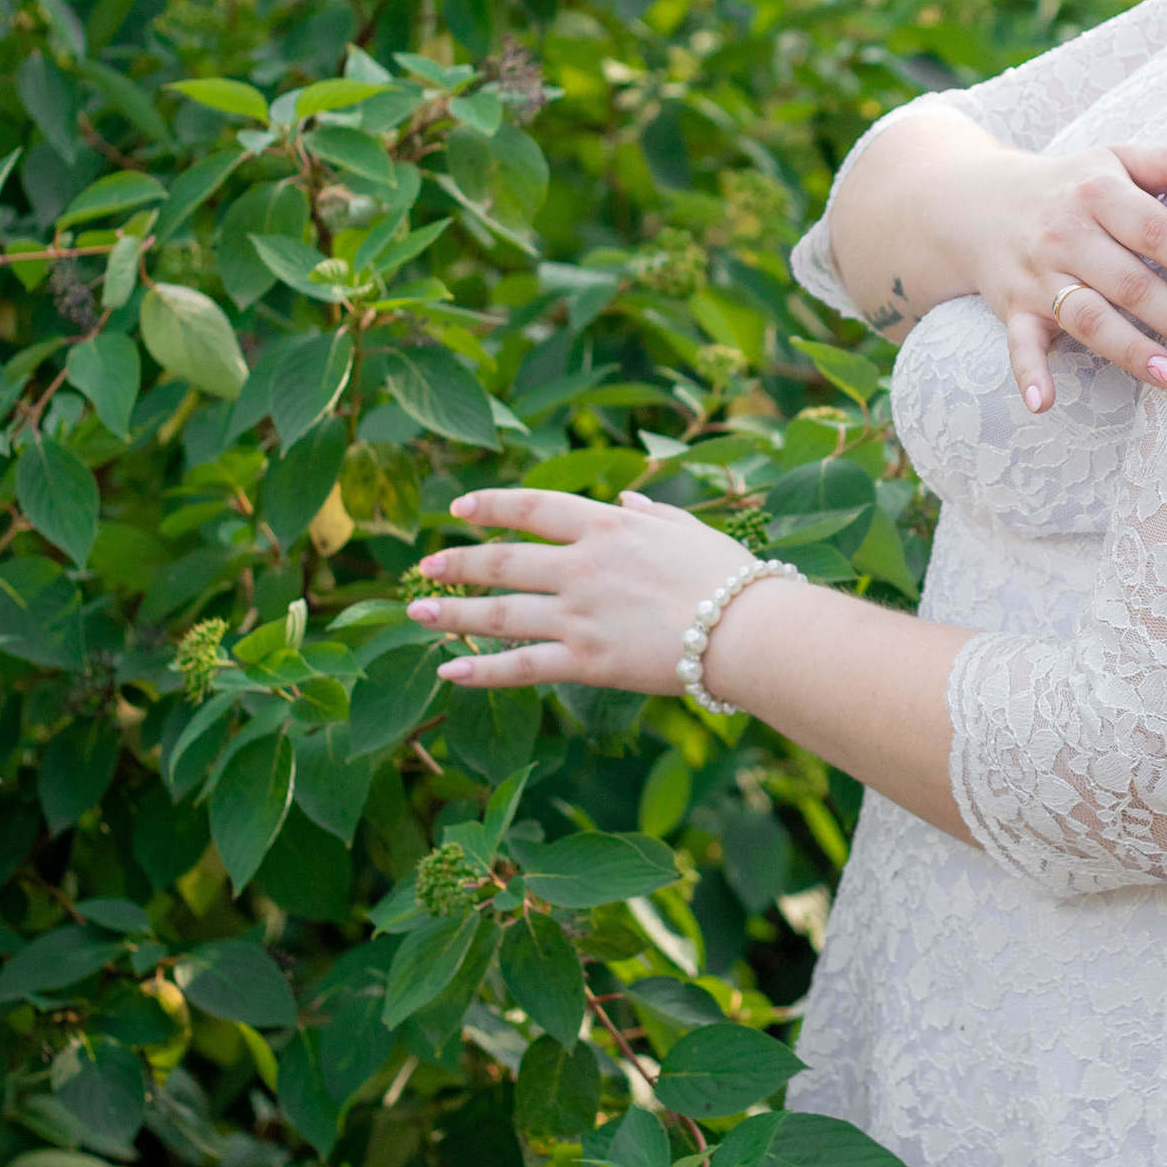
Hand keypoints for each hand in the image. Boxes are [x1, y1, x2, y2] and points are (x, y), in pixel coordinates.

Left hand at [408, 487, 744, 692]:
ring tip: (417, 612)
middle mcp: (583, 565)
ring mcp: (580, 614)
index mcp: (608, 525)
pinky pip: (521, 666)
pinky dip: (481, 668)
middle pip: (503, 560)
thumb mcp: (690, 530)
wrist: (749, 630)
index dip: (491, 505)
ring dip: (452, 611)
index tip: (459, 509)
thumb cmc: (733, 578)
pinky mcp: (586, 661)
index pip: (533, 508)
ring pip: (500, 611)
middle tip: (427, 564)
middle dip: (459, 561)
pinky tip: (448, 669)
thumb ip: (652, 512)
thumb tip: (627, 497)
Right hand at [963, 139, 1166, 412]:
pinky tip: (1044, 403)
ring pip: (1087, 317)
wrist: (976, 200)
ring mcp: (1037, 275)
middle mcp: (1066, 235)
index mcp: (1097, 195)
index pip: (1152, 229)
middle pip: (1128, 282)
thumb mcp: (1115, 160)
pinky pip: (1018, 344)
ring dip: (1129, 350)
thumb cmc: (1069, 185)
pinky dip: (1028, 373)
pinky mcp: (1012, 309)